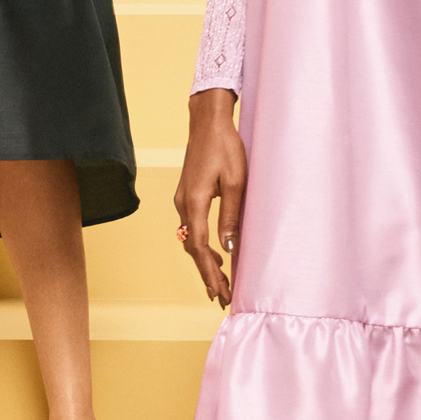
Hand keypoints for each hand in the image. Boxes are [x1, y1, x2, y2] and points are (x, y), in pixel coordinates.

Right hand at [174, 88, 246, 307]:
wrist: (208, 123)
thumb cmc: (226, 148)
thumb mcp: (237, 182)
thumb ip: (231, 216)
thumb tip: (228, 248)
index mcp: (195, 202)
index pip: (200, 248)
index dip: (210, 272)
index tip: (221, 292)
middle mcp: (183, 204)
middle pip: (193, 248)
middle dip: (207, 273)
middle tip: (221, 296)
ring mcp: (183, 200)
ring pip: (191, 239)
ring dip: (204, 261)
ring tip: (219, 281)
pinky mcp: (187, 195)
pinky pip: (192, 228)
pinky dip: (202, 245)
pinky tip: (214, 253)